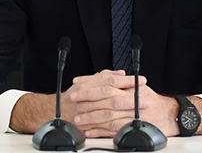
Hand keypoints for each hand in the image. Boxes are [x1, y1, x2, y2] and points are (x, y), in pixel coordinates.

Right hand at [9, 69, 138, 134]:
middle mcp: (88, 99)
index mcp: (89, 86)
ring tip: (141, 112)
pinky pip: (104, 129)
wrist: (54, 112)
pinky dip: (117, 127)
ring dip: (127, 114)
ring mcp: (88, 114)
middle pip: (113, 98)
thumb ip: (103, 76)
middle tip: (147, 98)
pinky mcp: (88, 127)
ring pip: (110, 114)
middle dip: (131, 98)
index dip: (127, 81)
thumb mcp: (86, 81)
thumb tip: (121, 73)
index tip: (141, 80)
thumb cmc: (73, 96)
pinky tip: (128, 126)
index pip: (111, 81)